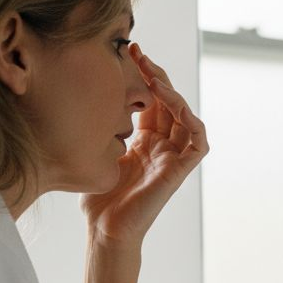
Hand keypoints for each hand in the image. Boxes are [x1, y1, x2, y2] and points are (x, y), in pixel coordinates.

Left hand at [81, 43, 208, 251]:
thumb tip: (83, 97)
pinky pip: (198, 142)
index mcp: (144, 142)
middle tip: (137, 53)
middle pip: (168, 103)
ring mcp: (172, 159)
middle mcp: (162, 147)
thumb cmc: (98, 200)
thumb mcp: (97, 153)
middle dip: (155, 75)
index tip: (127, 53)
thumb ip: (100, 128)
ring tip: (151, 75)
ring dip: (171, 93)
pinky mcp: (180, 172)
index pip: (151, 101)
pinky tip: (173, 104)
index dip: (143, 76)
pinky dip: (192, 122)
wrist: (106, 229)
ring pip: (185, 117)